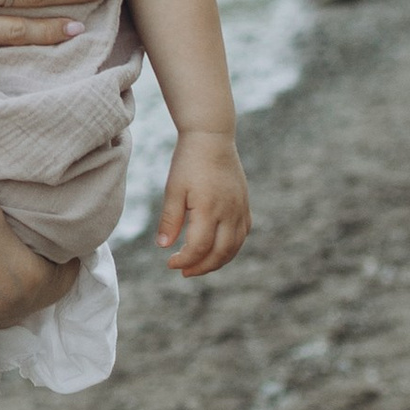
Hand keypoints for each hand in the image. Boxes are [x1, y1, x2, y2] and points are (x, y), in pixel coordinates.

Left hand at [157, 129, 247, 276]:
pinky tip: (217, 249)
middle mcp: (229, 212)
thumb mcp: (173, 189)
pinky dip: (231, 247)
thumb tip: (164, 247)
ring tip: (199, 265)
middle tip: (184, 271)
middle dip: (201, 267)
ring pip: (234, 247)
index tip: (170, 263)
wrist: (212, 138)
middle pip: (220, 253)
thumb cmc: (188, 162)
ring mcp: (240, 209)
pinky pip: (242, 234)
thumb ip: (170, 219)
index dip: (185, 260)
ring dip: (217, 261)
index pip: (199, 247)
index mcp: (209, 209)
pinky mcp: (244, 204)